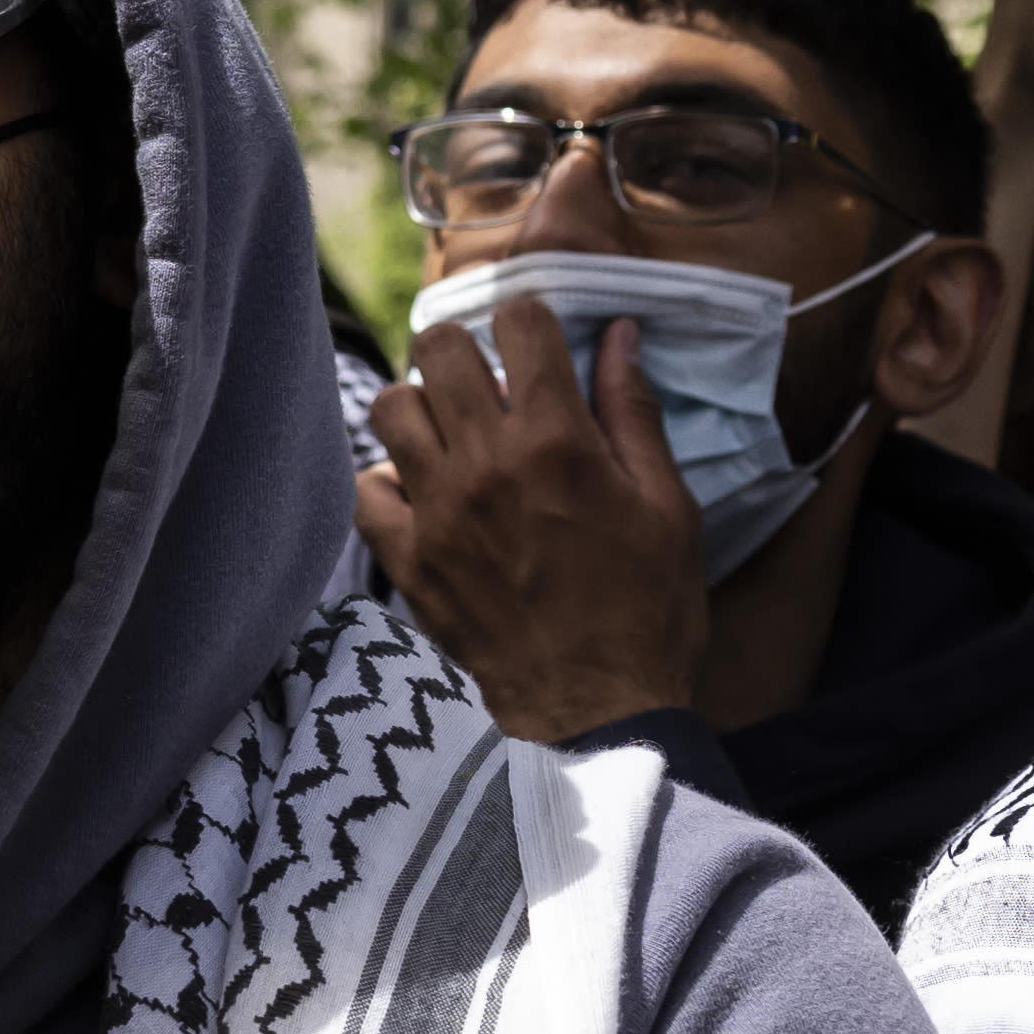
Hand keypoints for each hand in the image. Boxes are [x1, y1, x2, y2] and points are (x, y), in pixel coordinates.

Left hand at [352, 290, 712, 742]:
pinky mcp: (408, 560)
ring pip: (390, 407)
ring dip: (422, 408)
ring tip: (453, 436)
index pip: (518, 323)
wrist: (601, 711)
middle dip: (467, 350)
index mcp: (558, 440)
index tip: (540, 345)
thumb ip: (634, 411)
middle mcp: (486, 463)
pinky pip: (365, 489)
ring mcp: (438, 511)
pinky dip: (387, 482)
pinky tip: (424, 496)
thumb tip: (618, 334)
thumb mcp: (668, 504)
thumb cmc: (650, 608)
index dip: (531, 322)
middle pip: (439, 348)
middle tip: (489, 383)